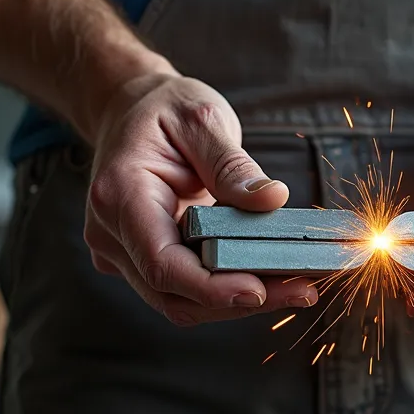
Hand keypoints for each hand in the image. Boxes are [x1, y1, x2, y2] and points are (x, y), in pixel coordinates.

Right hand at [83, 73, 317, 324]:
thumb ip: (233, 164)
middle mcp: (111, 233)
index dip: (211, 287)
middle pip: (174, 294)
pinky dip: (227, 288)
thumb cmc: (163, 111)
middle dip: (238, 301)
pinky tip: (270, 276)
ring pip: (181, 302)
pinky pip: (185, 290)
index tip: (259, 290)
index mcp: (120, 195)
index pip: (162, 263)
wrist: (130, 111)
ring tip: (297, 287)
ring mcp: (121, 253)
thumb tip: (272, 199)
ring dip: (239, 302)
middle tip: (302, 290)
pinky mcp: (141, 262)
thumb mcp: (202, 119)